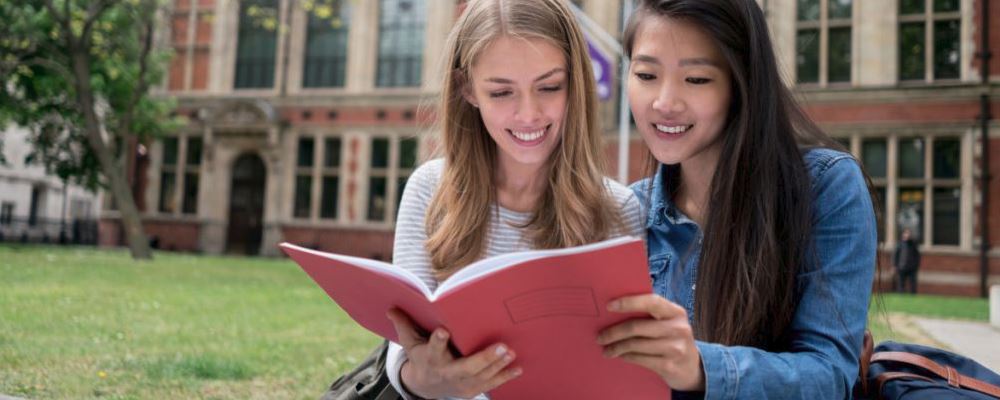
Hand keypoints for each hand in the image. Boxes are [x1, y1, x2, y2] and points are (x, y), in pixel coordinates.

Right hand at [386, 308, 521, 398]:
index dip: (438, 341)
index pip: (433, 349)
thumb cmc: (422, 357)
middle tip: (501, 346)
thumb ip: (404, 325)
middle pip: (466, 368)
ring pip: (481, 376)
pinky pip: (490, 384)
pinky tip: (517, 368)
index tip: (443, 331)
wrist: (426, 386)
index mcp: (430, 359)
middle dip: (484, 358)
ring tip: (510, 352)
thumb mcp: (410, 343)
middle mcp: (446, 373)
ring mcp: (460, 384)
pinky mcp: (472, 390)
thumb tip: (391, 307)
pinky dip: (504, 377)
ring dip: (497, 365)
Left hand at [597, 294, 704, 390]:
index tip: (608, 306)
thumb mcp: (668, 323)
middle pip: (637, 326)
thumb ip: (650, 315)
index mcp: (676, 312)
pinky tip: (619, 356)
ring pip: (635, 344)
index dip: (629, 302)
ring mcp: (675, 348)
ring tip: (606, 349)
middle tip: (600, 337)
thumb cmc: (672, 339)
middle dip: (614, 332)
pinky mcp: (669, 365)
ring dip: (616, 347)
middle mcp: (678, 328)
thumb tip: (614, 312)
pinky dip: (625, 356)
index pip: (651, 302)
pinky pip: (639, 359)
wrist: (692, 368)